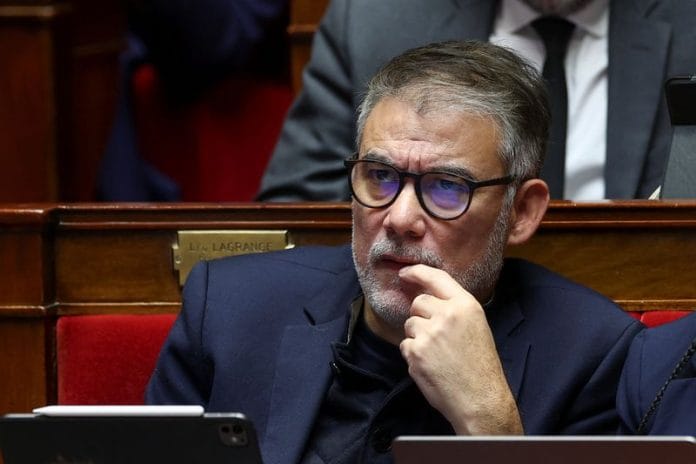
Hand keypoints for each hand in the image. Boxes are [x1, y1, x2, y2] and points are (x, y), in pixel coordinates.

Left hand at [398, 264, 522, 434]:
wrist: (479, 399)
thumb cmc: (480, 365)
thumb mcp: (476, 326)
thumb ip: (453, 308)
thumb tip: (425, 296)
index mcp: (465, 305)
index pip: (436, 278)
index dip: (417, 272)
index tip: (405, 273)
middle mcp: (446, 315)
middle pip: (418, 302)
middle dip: (422, 315)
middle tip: (437, 336)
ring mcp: (429, 333)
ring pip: (410, 324)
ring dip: (418, 336)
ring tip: (438, 354)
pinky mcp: (415, 352)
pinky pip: (406, 344)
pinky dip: (414, 354)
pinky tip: (431, 365)